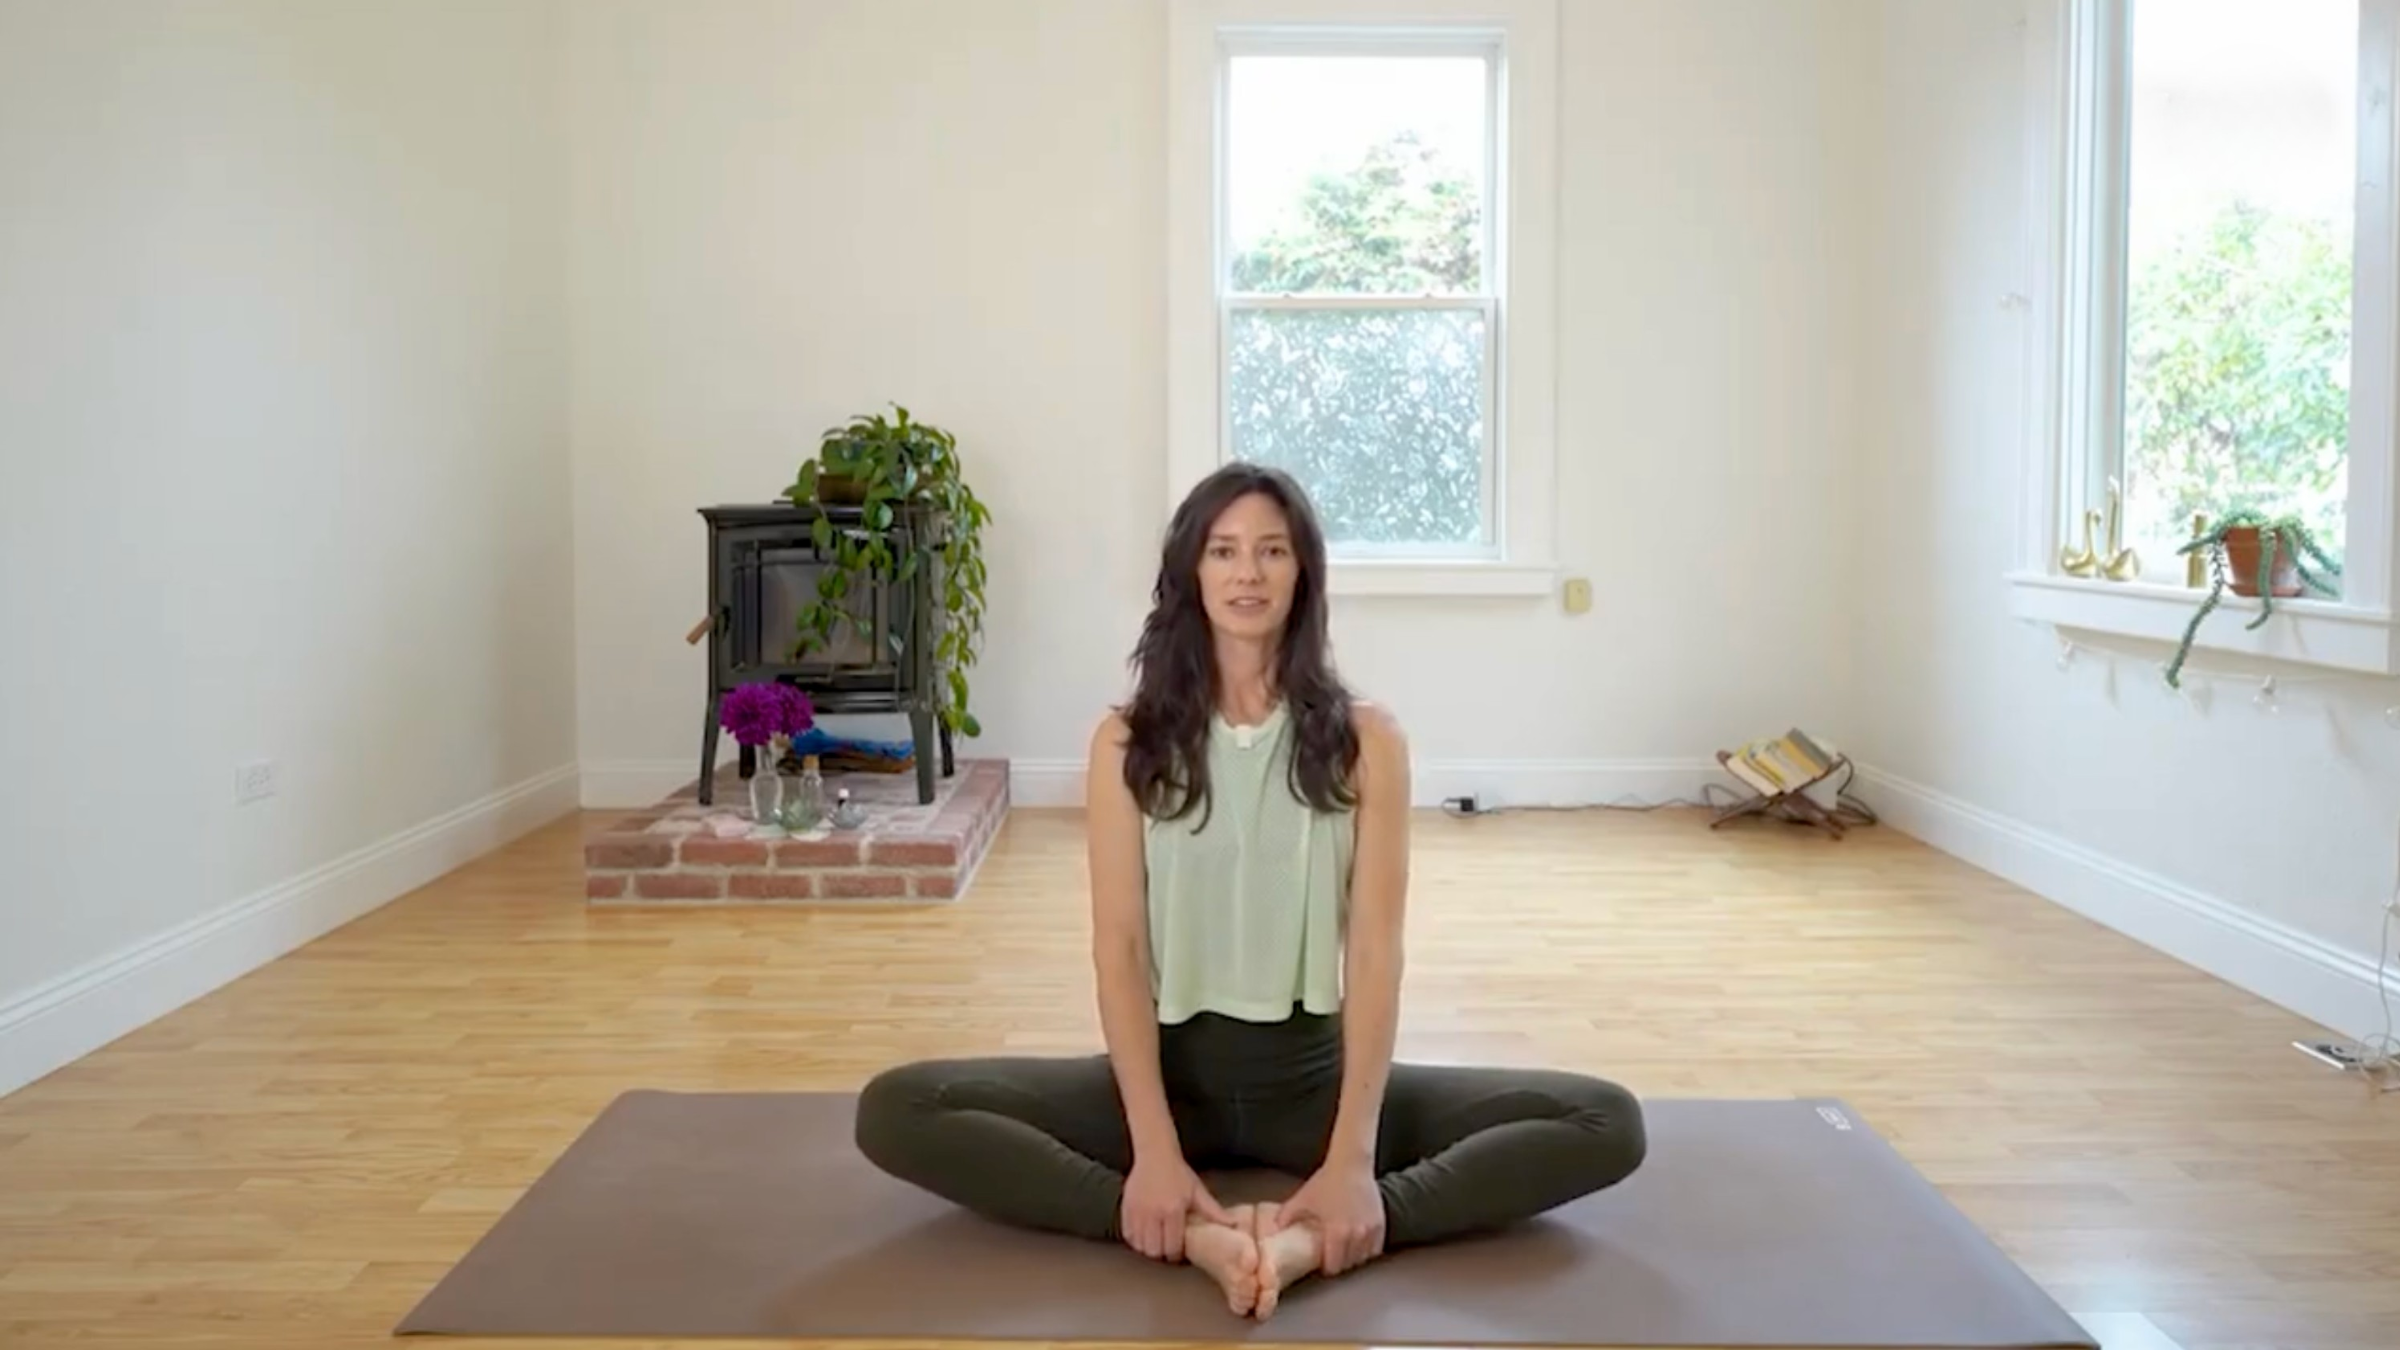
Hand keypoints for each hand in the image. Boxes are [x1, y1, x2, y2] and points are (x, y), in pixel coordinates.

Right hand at [1120, 1153, 1232, 1261]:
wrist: (1155, 1155)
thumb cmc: (1178, 1173)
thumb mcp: (1197, 1191)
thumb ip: (1212, 1211)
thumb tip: (1232, 1224)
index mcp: (1173, 1211)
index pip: (1172, 1247)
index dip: (1177, 1254)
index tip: (1179, 1251)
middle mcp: (1153, 1214)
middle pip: (1155, 1251)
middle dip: (1162, 1254)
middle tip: (1167, 1248)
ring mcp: (1137, 1213)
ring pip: (1140, 1246)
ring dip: (1148, 1248)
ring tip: (1156, 1242)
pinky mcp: (1126, 1209)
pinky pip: (1128, 1235)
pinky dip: (1135, 1240)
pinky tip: (1144, 1235)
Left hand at [1268, 1158, 1384, 1274]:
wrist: (1350, 1164)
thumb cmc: (1326, 1181)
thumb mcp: (1302, 1199)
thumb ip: (1286, 1216)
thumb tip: (1273, 1229)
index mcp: (1336, 1232)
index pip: (1334, 1266)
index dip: (1326, 1268)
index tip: (1322, 1264)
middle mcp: (1356, 1235)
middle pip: (1349, 1264)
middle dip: (1340, 1264)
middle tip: (1333, 1258)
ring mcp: (1370, 1230)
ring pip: (1364, 1258)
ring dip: (1354, 1258)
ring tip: (1345, 1252)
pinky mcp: (1380, 1223)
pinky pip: (1376, 1248)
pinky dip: (1368, 1250)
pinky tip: (1359, 1244)